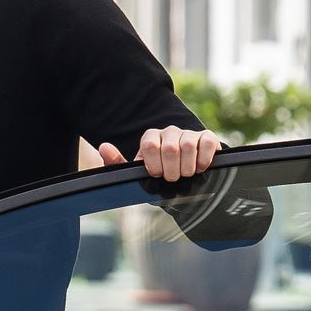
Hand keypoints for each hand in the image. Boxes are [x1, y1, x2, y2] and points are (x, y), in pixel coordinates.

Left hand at [97, 126, 219, 181]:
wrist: (184, 179)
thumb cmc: (158, 175)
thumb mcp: (137, 173)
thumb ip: (117, 163)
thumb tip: (103, 147)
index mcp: (151, 138)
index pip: (149, 145)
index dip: (154, 165)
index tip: (156, 174)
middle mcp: (169, 132)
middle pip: (169, 148)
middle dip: (171, 170)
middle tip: (172, 178)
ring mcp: (188, 133)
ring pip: (188, 146)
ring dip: (186, 168)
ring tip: (185, 174)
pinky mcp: (207, 137)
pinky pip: (206, 143)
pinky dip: (203, 160)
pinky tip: (199, 168)